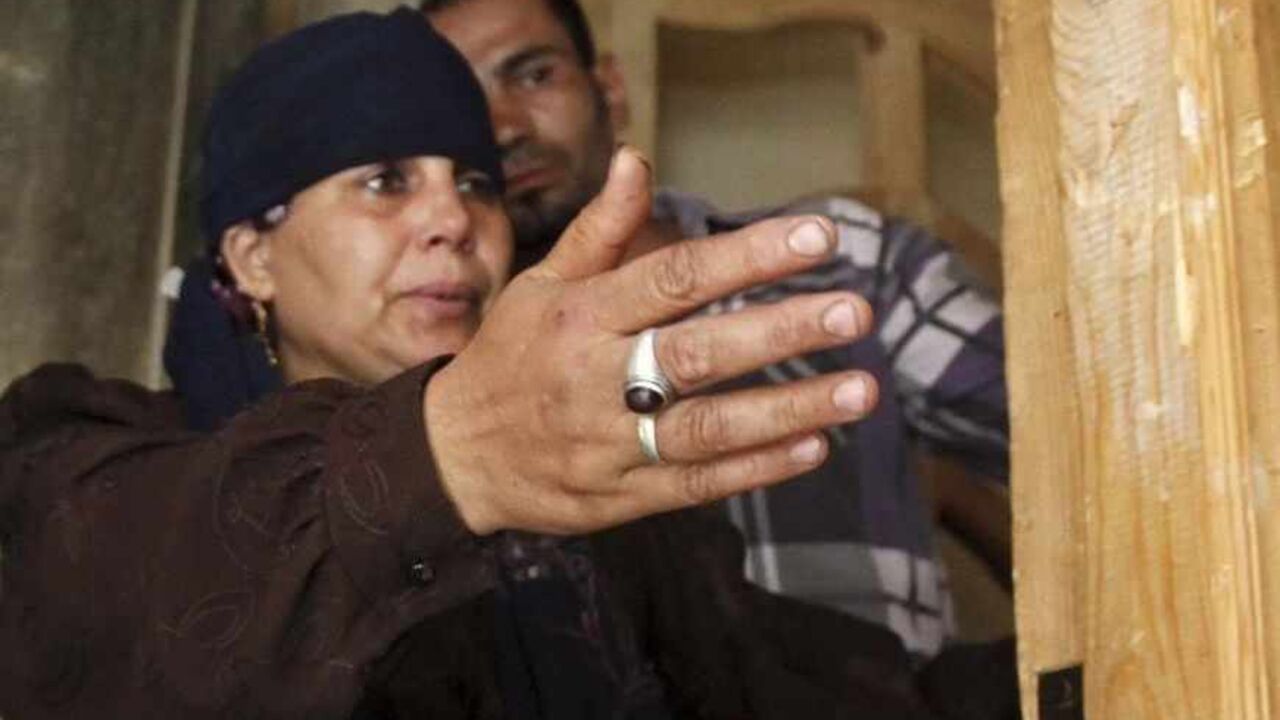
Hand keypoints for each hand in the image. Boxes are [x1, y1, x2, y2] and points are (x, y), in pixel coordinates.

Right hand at [425, 147, 878, 535]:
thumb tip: (636, 159)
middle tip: (854, 312)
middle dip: (781, 332)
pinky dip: (757, 468)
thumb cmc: (510, 357)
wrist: (454, 456)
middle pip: (699, 353)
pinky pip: (696, 483)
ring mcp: (609, 443)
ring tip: (861, 389)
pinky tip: (813, 446)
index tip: (819, 237)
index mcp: (583, 316)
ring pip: (708, 427)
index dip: (748, 256)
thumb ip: (599, 229)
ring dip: (789, 409)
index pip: (675, 277)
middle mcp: (597, 378)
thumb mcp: (542, 286)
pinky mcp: (620, 496)